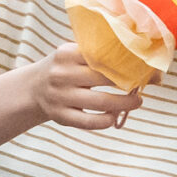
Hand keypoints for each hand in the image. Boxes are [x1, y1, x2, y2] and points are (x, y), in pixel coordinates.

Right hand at [23, 43, 144, 131]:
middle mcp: (61, 74)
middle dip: (130, 81)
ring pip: (102, 102)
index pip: (102, 55)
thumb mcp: (72, 54)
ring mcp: (60, 97)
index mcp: (66, 54)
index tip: (144, 65)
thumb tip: (142, 61)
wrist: (32, 88)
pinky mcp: (61, 117)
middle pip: (105, 78)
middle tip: (144, 83)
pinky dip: (107, 120)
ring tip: (137, 101)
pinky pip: (90, 122)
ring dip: (125, 103)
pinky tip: (115, 116)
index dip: (126, 61)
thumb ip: (97, 53)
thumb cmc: (64, 68)